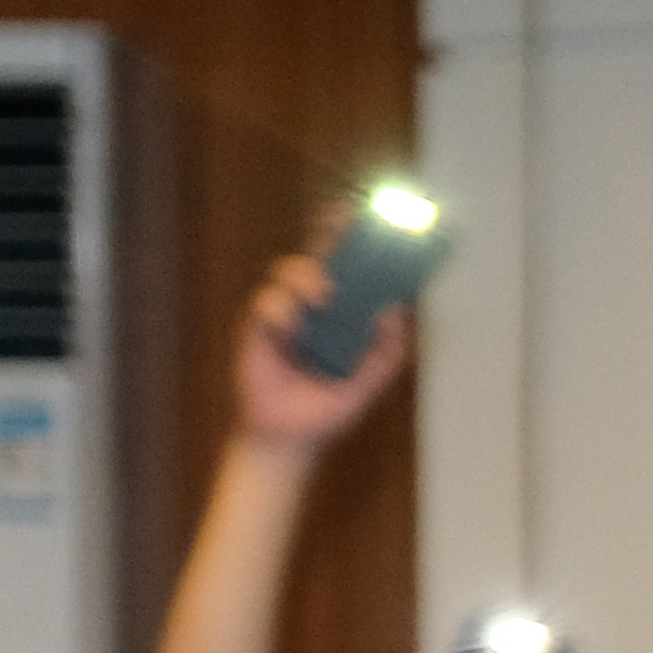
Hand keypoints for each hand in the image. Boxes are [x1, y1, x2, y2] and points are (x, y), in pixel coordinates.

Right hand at [231, 232, 408, 451]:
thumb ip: (387, 350)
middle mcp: (310, 306)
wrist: (291, 436)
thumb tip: (396, 311)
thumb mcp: (368, 381)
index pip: (347, 268)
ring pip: (289, 272)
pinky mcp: (257, 327)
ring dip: (307, 277)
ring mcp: (283, 313)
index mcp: (340, 314)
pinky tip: (293, 329)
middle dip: (327, 233)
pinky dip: (283, 310)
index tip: (369, 217)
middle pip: (316, 256)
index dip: (354, 241)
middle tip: (341, 219)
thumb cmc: (327, 406)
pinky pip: (267, 304)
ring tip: (325, 296)